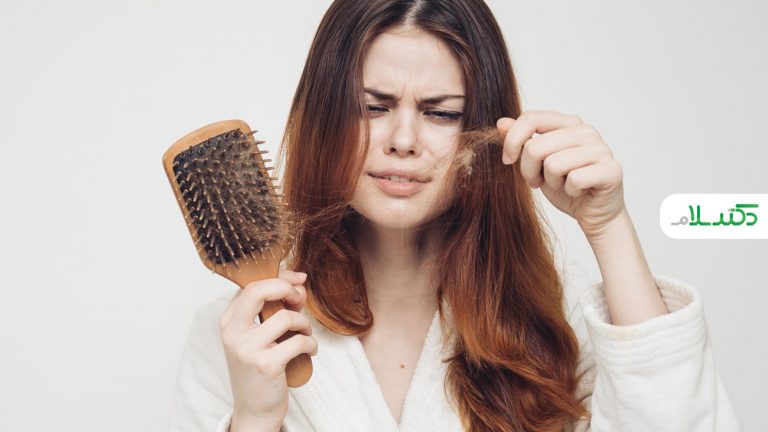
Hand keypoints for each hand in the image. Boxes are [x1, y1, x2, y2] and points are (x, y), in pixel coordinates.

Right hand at [218, 269, 316, 431]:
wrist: (254, 410)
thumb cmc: (260, 368)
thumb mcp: (260, 336)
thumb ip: (275, 308)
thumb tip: (299, 283)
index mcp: (228, 321)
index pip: (250, 285)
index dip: (278, 278)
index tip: (296, 282)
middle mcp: (233, 333)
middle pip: (257, 290)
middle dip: (285, 287)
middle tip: (299, 299)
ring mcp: (247, 349)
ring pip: (286, 317)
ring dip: (304, 324)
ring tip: (304, 335)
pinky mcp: (265, 365)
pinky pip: (298, 342)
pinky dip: (310, 344)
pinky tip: (309, 351)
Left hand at [497, 110, 625, 239]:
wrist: (593, 213)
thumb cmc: (565, 186)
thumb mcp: (536, 162)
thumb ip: (522, 141)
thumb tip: (501, 123)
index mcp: (568, 124)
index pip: (532, 118)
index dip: (512, 141)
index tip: (507, 160)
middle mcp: (586, 132)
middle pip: (536, 147)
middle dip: (529, 171)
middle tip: (540, 181)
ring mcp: (601, 149)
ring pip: (553, 164)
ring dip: (552, 182)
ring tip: (562, 184)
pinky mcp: (611, 170)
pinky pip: (574, 180)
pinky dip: (570, 191)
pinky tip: (578, 191)